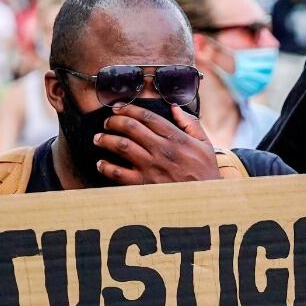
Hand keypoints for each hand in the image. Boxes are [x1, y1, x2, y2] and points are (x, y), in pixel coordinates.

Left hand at [93, 104, 220, 184]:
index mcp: (176, 138)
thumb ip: (190, 124)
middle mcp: (162, 150)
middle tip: (108, 122)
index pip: (147, 117)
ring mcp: (152, 168)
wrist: (206, 198)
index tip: (118, 107)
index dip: (129, 109)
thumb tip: (174, 107)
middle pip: (130, 128)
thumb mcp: (205, 144)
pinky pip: (118, 173)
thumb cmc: (205, 171)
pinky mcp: (144, 184)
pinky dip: (106, 167)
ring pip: (121, 146)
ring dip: (106, 139)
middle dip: (114, 121)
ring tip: (99, 138)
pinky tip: (101, 163)